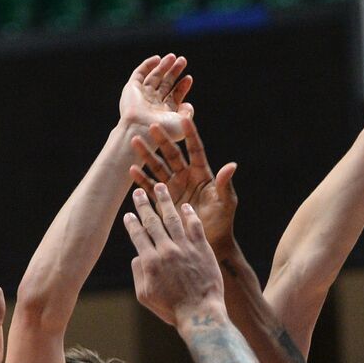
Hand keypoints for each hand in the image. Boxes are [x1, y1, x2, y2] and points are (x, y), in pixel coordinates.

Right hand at [119, 53, 193, 140]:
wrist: (142, 129)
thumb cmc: (163, 130)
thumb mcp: (181, 123)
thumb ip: (187, 113)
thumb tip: (188, 104)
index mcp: (164, 113)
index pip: (174, 96)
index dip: (182, 87)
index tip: (189, 78)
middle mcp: (153, 104)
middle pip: (165, 84)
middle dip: (174, 72)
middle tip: (182, 60)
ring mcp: (142, 95)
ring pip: (154, 77)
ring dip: (163, 66)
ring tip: (173, 56)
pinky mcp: (131, 88)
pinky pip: (139, 74)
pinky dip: (147, 65)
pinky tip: (157, 59)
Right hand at [124, 184, 224, 326]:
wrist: (200, 313)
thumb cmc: (172, 309)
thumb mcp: (145, 295)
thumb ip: (138, 273)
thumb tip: (138, 256)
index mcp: (149, 261)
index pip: (137, 235)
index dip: (132, 223)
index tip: (128, 214)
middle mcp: (166, 250)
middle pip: (152, 222)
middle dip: (144, 205)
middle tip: (139, 192)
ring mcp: (185, 248)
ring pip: (172, 218)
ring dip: (165, 201)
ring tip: (160, 187)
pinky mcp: (202, 249)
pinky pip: (195, 227)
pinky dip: (189, 215)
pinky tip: (186, 206)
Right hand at [129, 117, 238, 253]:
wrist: (209, 244)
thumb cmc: (222, 223)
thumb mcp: (225, 203)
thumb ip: (225, 184)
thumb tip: (232, 165)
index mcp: (202, 175)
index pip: (196, 150)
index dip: (190, 135)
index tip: (183, 118)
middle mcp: (186, 178)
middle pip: (172, 155)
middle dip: (162, 140)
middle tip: (151, 125)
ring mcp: (173, 188)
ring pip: (158, 167)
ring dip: (147, 155)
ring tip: (134, 141)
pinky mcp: (163, 202)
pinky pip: (150, 187)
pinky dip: (141, 179)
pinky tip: (131, 169)